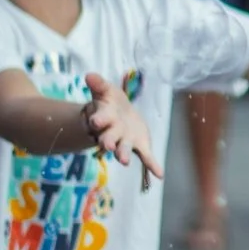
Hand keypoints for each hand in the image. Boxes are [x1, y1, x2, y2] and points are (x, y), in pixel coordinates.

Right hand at [81, 71, 163, 188]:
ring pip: (123, 149)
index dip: (98, 120)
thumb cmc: (109, 103)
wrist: (119, 115)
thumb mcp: (105, 91)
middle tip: (107, 147)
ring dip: (123, 154)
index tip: (95, 122)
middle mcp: (112, 132)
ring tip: (124, 161)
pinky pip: (145, 157)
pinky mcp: (139, 145)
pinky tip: (159, 174)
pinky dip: (152, 165)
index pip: (100, 119)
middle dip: (108, 142)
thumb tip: (89, 75)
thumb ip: (98, 85)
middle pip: (109, 138)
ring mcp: (125, 140)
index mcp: (105, 118)